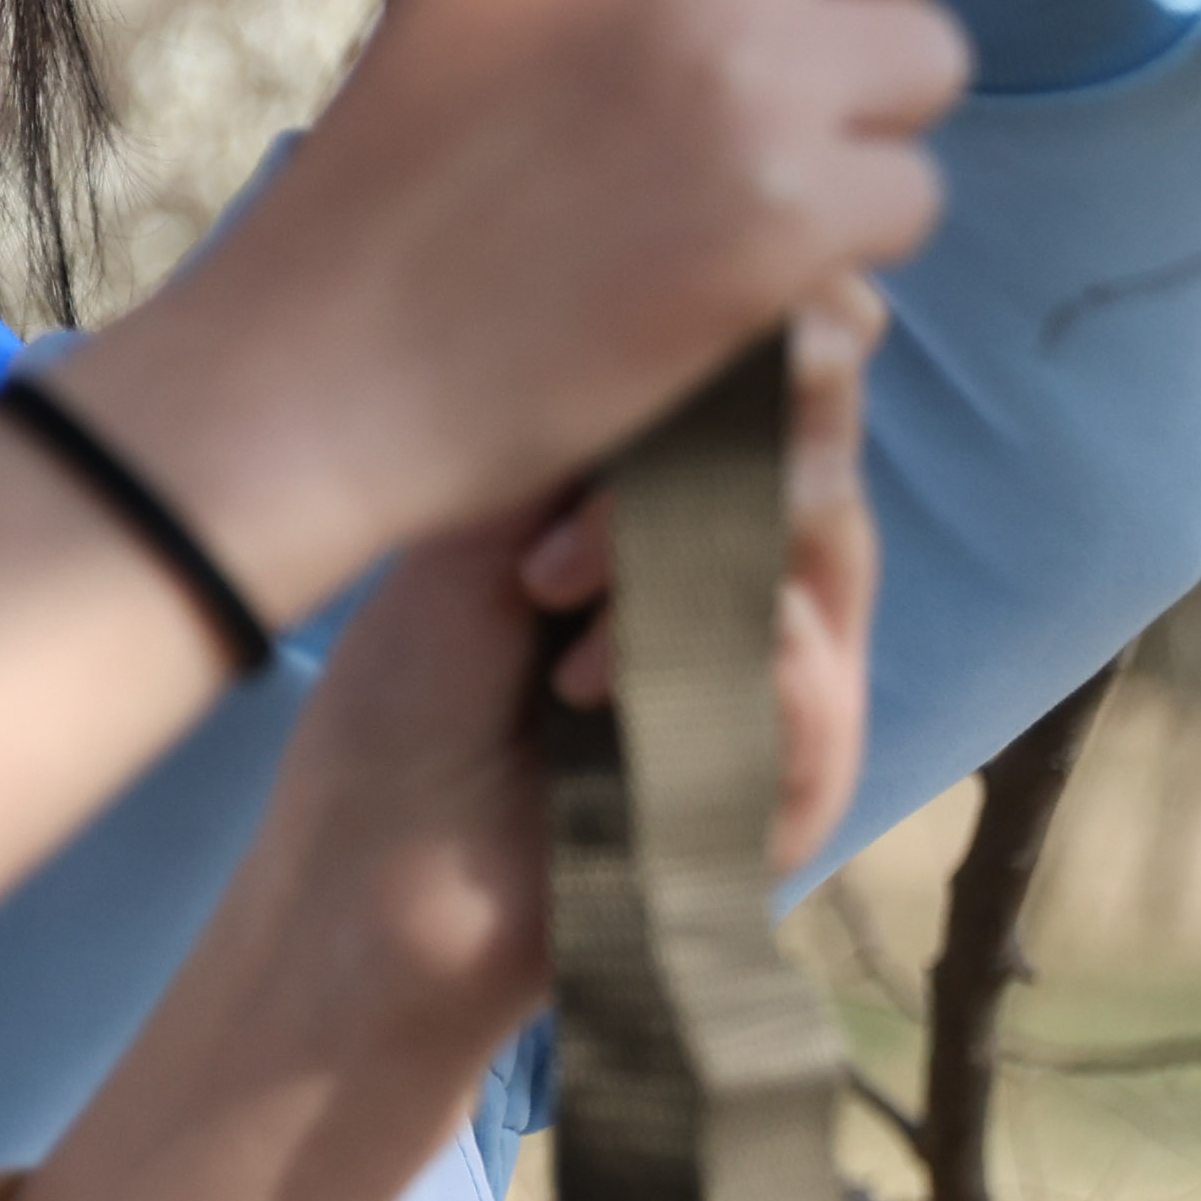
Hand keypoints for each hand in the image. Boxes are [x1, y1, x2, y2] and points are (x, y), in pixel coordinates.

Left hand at [0, 278, 893, 1200]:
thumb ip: (584, 433)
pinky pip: (817, 680)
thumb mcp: (474, 533)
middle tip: (556, 534)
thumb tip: (687, 311)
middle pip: (817, 448)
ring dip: (682, 554)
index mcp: (666, 506)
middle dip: (706, 445)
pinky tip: (595, 692)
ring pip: (826, 547)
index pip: (772, 385)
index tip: (648, 344)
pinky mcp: (796, 782)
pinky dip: (706, 660)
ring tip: (551, 603)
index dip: (751, 344)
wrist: (374, 890)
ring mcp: (784, 681)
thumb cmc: (399, 712)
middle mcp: (744, 578)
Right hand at [91, 0, 964, 595]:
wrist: (333, 361)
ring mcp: (754, 80)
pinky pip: (914, 193)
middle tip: (752, 68)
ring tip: (718, 168)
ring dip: (858, 121)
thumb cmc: (406, 176)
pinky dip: (843, 236)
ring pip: (928, 57)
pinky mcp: (798, 213)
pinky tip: (723, 250)